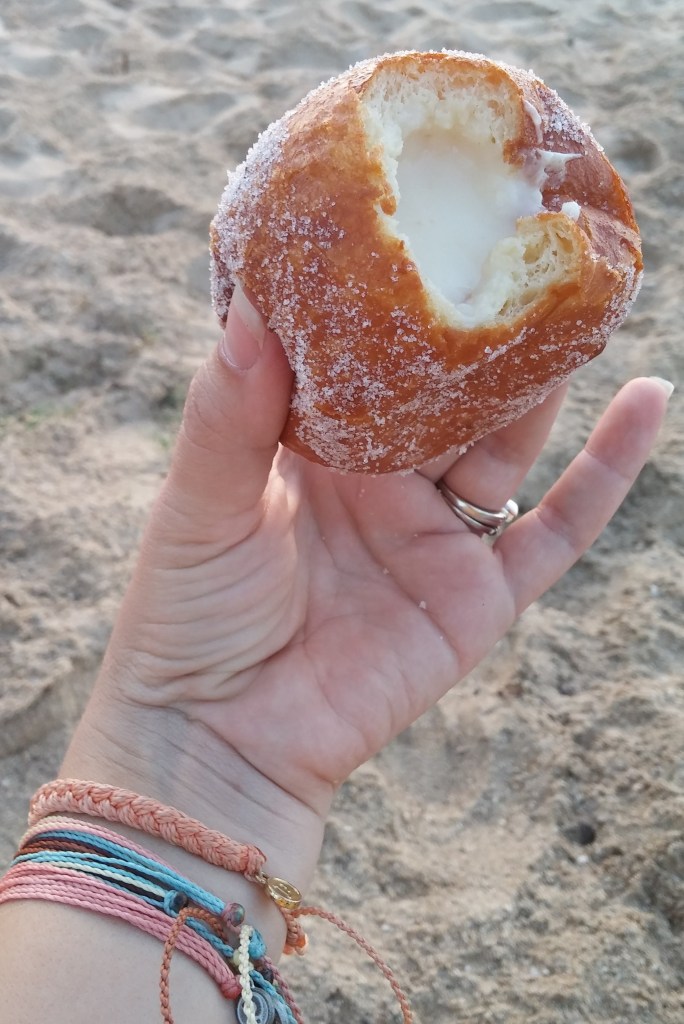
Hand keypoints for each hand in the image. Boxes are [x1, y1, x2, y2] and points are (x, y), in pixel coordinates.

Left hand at [70, 287, 668, 828]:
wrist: (222, 741)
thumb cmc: (191, 619)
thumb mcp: (201, 506)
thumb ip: (227, 414)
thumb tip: (252, 309)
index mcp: (308, 447)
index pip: (358, 354)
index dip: (382, 294)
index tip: (407, 213)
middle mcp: (379, 481)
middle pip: (444, 388)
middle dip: (474, 325)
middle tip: (511, 235)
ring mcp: (434, 533)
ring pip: (506, 440)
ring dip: (538, 378)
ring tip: (574, 294)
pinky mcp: (478, 592)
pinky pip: (560, 525)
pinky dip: (609, 469)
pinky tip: (649, 398)